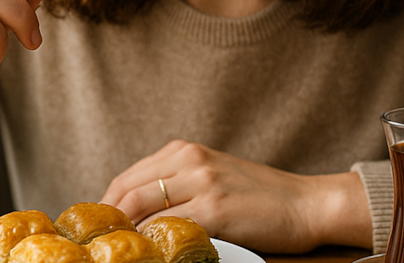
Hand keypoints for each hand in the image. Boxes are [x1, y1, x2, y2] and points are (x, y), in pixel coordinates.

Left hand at [100, 140, 371, 252]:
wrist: (306, 205)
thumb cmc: (261, 198)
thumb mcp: (213, 178)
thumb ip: (177, 187)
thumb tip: (136, 216)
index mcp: (185, 151)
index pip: (127, 178)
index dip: (105, 207)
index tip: (97, 232)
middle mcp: (190, 160)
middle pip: (127, 191)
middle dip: (107, 222)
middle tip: (100, 248)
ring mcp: (203, 182)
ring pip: (142, 208)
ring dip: (125, 234)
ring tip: (120, 254)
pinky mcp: (216, 208)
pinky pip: (169, 227)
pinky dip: (153, 243)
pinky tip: (151, 254)